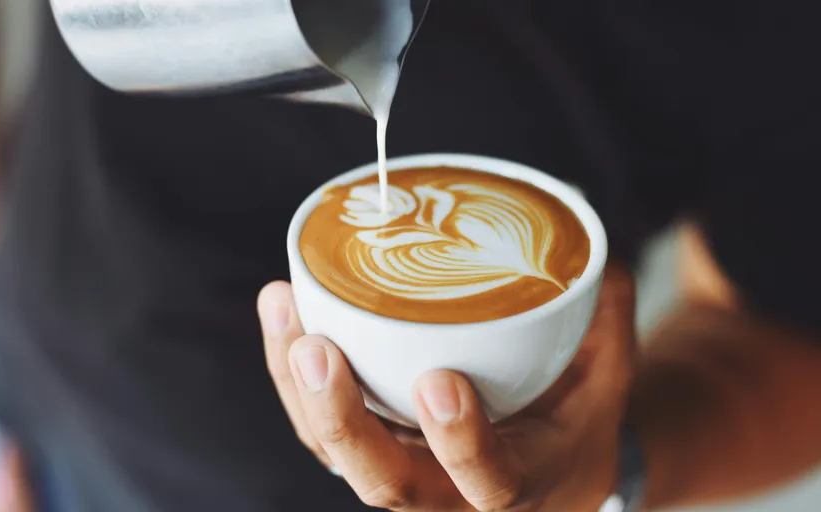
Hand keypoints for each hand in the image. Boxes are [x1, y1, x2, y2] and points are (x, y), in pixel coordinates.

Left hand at [258, 265, 635, 510]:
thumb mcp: (606, 374)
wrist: (546, 466)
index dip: (462, 443)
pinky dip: (290, 372)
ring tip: (283, 307)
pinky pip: (317, 424)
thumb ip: (602, 315)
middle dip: (342, 420)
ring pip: (334, 452)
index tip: (441, 382)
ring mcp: (401, 472)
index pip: (490, 482)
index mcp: (518, 484)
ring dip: (297, 386)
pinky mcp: (368, 446)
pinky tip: (282, 308)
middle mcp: (449, 495)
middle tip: (318, 350)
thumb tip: (589, 240)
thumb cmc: (575, 417)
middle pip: (385, 484)